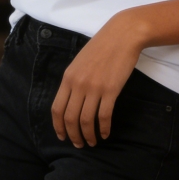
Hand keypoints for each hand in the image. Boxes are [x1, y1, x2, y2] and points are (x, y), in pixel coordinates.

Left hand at [51, 11, 145, 147]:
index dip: (58, 127)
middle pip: (70, 118)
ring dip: (88, 135)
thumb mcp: (80, 62)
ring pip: (86, 120)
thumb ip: (74, 80)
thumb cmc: (101, 47)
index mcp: (68, 77)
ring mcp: (94, 87)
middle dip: (73, 135)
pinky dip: (104, 128)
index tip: (62, 136)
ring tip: (93, 142)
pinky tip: (105, 133)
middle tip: (79, 144)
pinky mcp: (111, 90)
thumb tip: (71, 101)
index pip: (57, 109)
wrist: (122, 35)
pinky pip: (104, 116)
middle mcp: (78, 84)